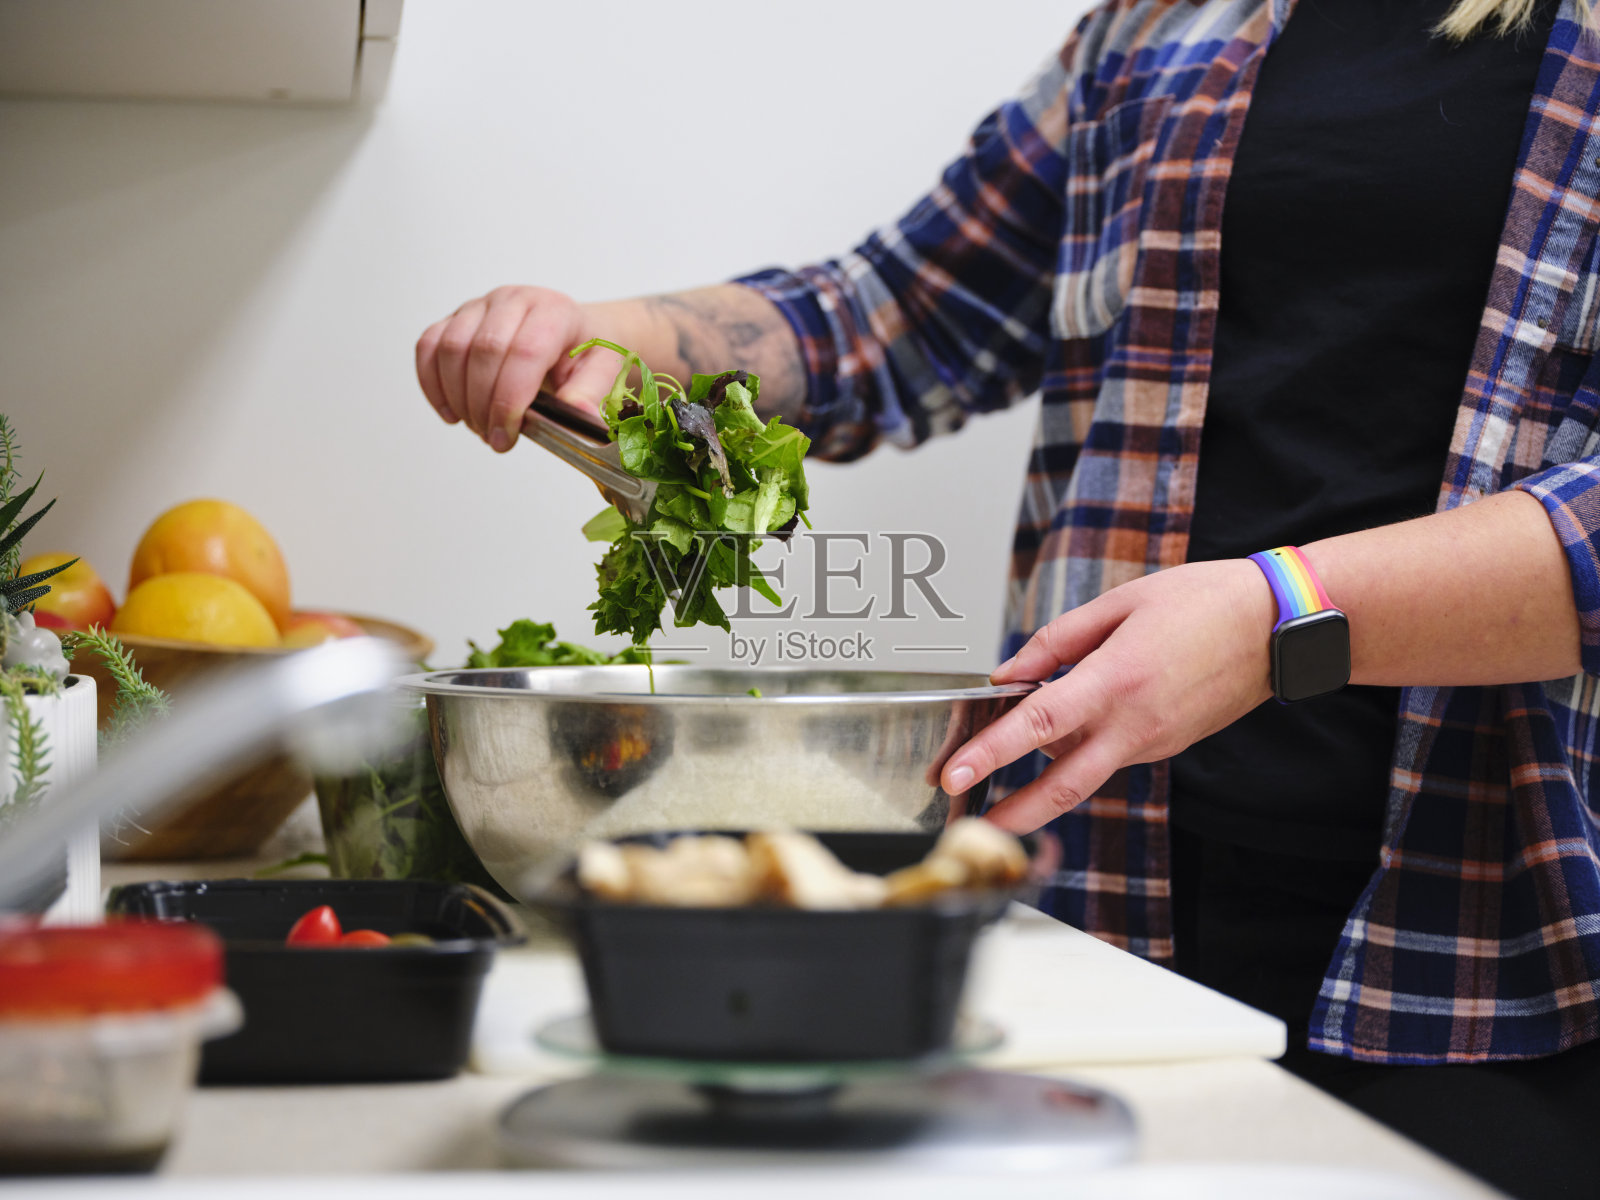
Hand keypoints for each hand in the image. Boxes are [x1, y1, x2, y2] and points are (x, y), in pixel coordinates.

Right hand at [415, 286, 623, 452]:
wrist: (574, 334)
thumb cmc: (585, 354)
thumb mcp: (605, 372)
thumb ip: (592, 391)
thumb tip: (579, 413)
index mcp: (553, 311)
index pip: (524, 351)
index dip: (509, 399)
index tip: (508, 434)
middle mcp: (513, 300)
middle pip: (483, 351)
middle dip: (483, 405)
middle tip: (496, 438)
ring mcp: (480, 306)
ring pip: (451, 349)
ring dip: (458, 398)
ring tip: (480, 427)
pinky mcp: (456, 319)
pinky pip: (428, 347)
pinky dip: (432, 385)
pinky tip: (452, 412)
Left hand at [941, 559, 1276, 834]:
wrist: (1278, 627)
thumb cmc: (1205, 603)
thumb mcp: (1121, 603)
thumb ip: (1056, 641)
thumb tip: (1009, 674)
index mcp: (1115, 680)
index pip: (1038, 726)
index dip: (990, 754)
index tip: (954, 774)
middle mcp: (1133, 724)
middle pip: (1061, 786)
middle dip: (1011, 813)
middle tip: (968, 820)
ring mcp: (1152, 743)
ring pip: (1084, 773)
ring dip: (1040, 785)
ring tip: (998, 779)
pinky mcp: (1165, 748)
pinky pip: (1109, 757)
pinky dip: (1078, 755)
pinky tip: (1061, 737)